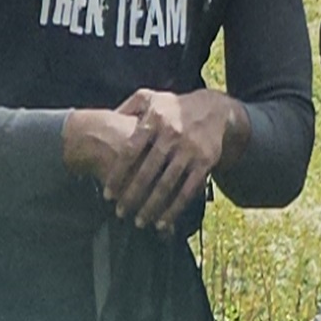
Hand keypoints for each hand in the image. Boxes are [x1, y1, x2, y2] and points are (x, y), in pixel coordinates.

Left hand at [64, 86, 235, 228]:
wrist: (214, 109)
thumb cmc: (173, 107)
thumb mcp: (150, 98)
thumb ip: (128, 107)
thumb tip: (106, 119)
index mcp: (154, 120)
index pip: (131, 152)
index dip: (117, 175)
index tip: (108, 194)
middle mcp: (172, 135)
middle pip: (147, 173)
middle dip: (132, 196)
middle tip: (120, 213)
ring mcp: (190, 150)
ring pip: (167, 184)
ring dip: (152, 206)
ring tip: (139, 222)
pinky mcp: (205, 162)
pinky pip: (188, 190)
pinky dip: (175, 208)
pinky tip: (163, 222)